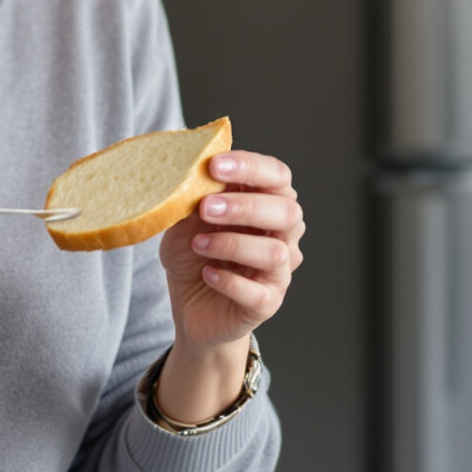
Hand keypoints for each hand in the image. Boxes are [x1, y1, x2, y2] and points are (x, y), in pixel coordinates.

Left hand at [159, 151, 302, 352]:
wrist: (189, 306)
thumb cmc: (193, 255)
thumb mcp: (185, 221)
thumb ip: (195, 198)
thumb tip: (194, 174)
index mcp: (268, 202)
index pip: (277, 175)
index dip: (250, 167)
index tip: (214, 165)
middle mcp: (283, 234)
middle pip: (287, 211)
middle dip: (245, 206)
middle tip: (205, 208)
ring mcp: (279, 271)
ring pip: (275, 252)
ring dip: (233, 244)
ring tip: (198, 244)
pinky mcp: (267, 303)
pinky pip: (258, 293)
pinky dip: (230, 281)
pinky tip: (207, 273)